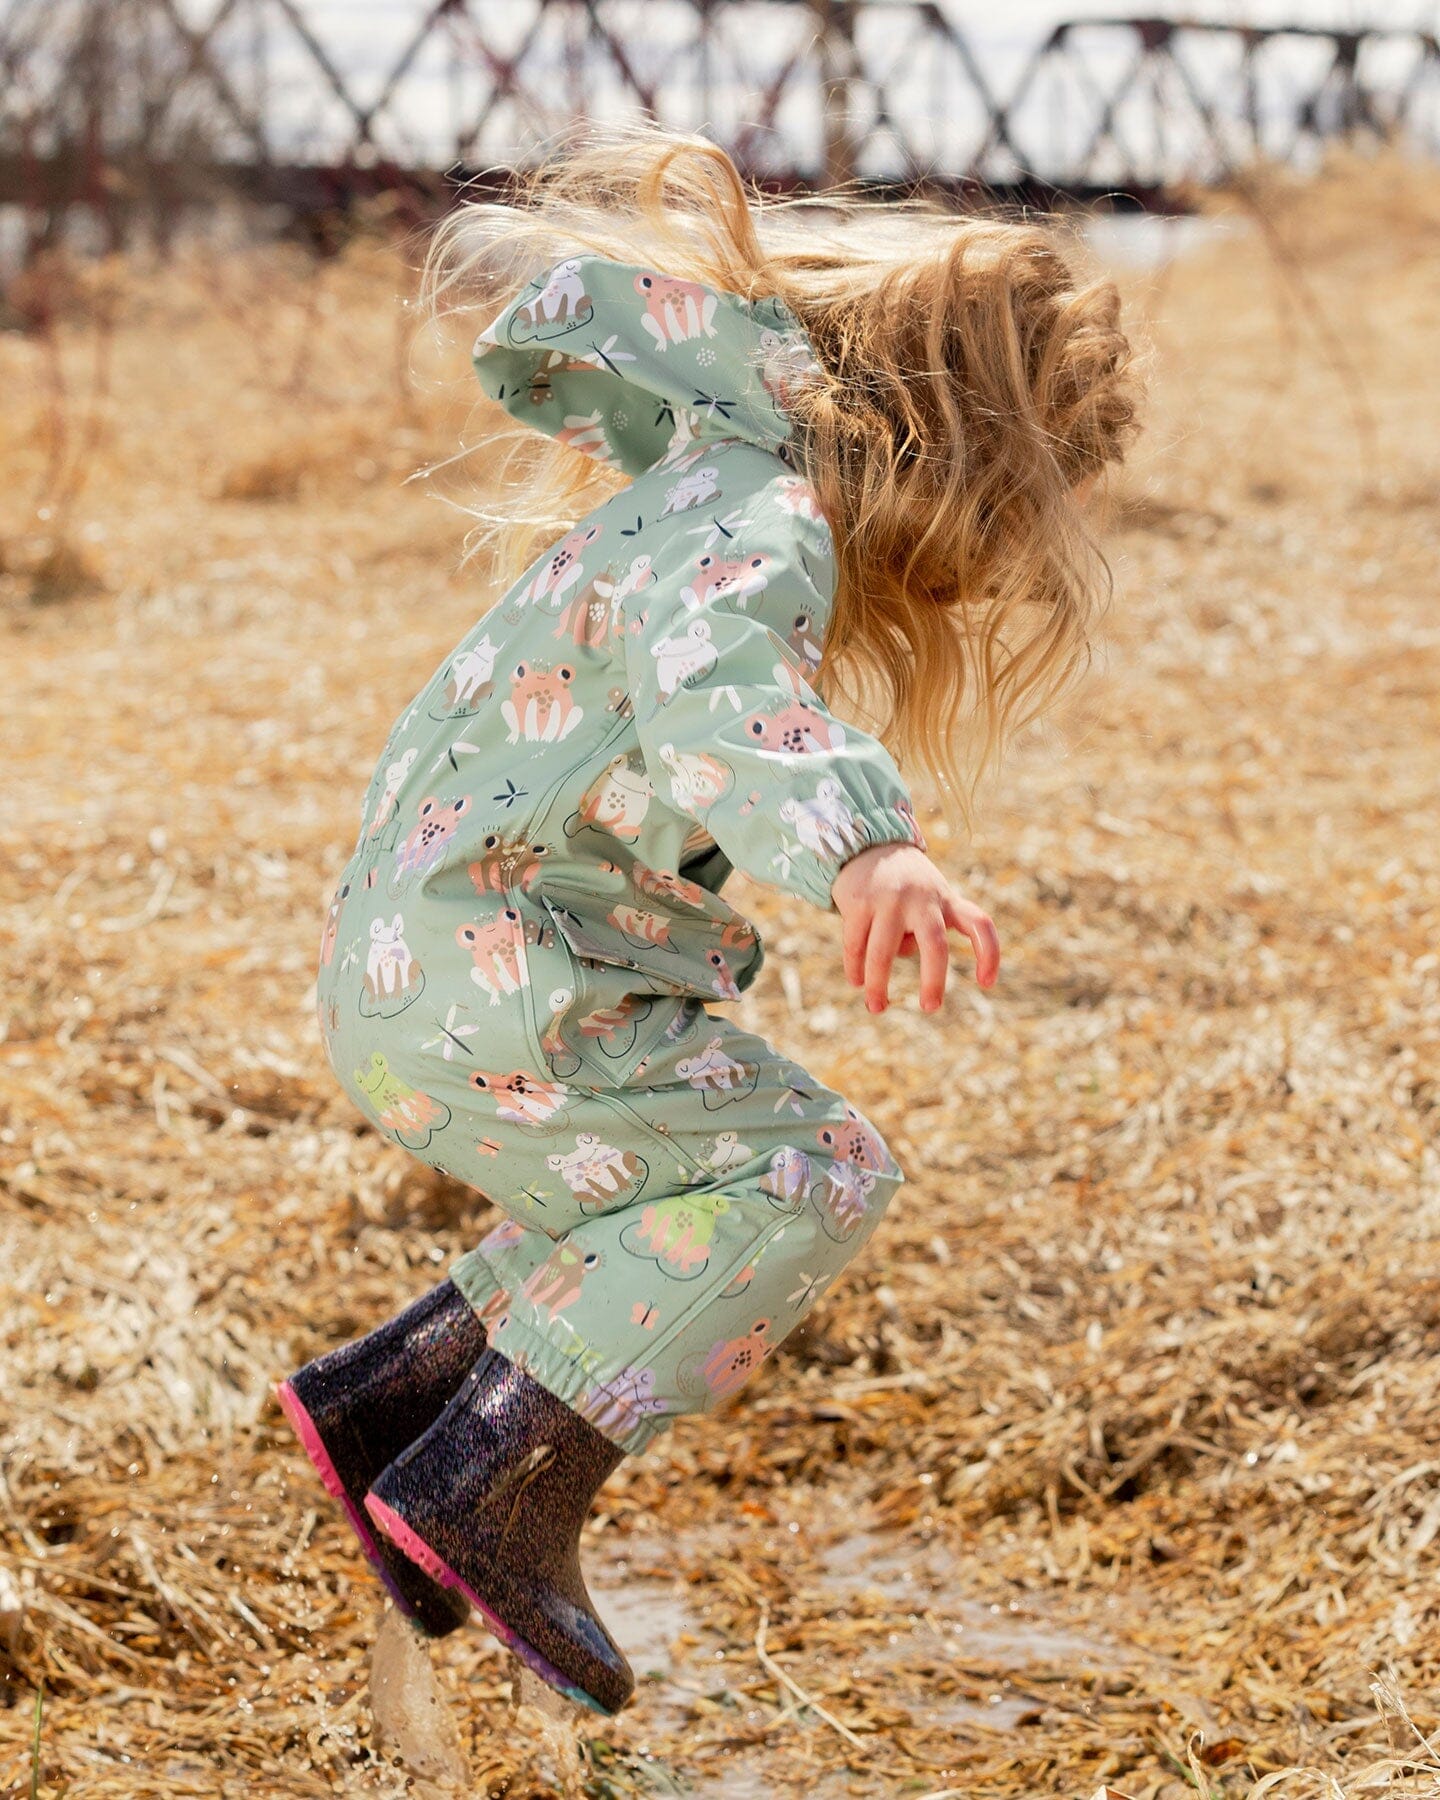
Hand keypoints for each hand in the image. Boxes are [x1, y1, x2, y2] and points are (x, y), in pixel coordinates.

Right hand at [830, 842, 999, 1013]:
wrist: (868, 846)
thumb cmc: (907, 887)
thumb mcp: (929, 901)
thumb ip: (928, 930)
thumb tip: (905, 955)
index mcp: (947, 900)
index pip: (979, 924)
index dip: (988, 954)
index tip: (987, 984)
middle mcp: (922, 898)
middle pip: (935, 944)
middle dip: (934, 979)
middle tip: (931, 1007)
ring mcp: (889, 900)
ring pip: (884, 952)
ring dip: (879, 985)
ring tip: (877, 1008)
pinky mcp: (859, 903)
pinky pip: (856, 945)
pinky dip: (856, 968)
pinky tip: (857, 982)